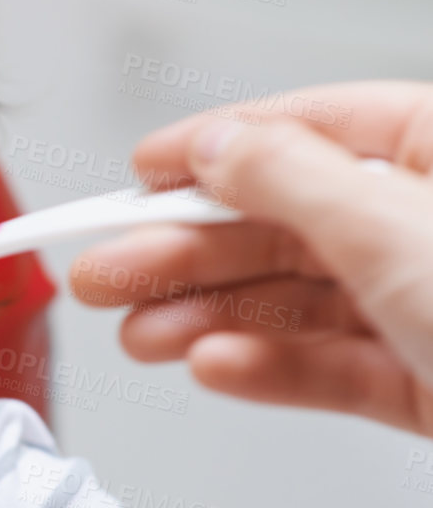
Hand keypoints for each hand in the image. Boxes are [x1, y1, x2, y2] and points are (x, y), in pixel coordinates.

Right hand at [68, 80, 432, 435]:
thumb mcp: (395, 221)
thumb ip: (293, 178)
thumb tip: (217, 143)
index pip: (307, 130)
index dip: (214, 148)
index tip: (140, 170)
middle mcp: (427, 218)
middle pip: (287, 227)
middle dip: (187, 253)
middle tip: (106, 272)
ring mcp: (428, 300)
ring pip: (299, 303)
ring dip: (210, 318)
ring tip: (139, 335)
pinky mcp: (424, 377)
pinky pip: (332, 367)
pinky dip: (268, 367)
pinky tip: (214, 364)